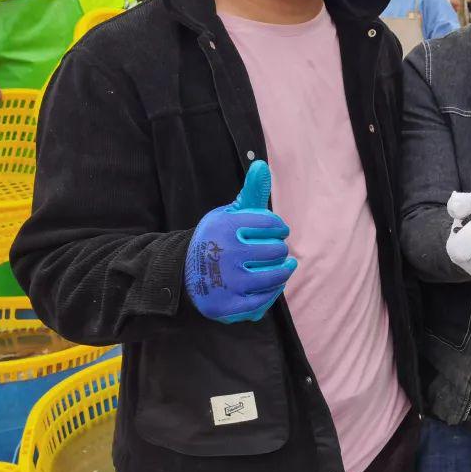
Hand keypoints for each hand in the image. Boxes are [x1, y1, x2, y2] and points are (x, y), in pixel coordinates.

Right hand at [185, 161, 297, 322]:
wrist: (185, 273)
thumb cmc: (218, 239)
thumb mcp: (229, 214)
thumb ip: (250, 192)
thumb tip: (261, 164)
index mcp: (225, 227)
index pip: (272, 224)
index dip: (279, 227)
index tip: (278, 229)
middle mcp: (224, 254)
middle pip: (275, 250)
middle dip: (279, 249)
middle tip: (276, 249)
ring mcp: (225, 283)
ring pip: (274, 276)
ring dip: (283, 270)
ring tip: (285, 264)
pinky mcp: (227, 307)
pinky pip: (264, 301)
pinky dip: (273, 292)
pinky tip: (274, 283)